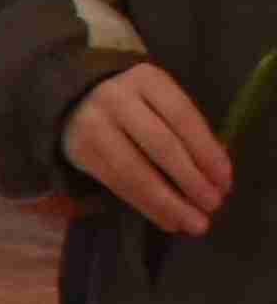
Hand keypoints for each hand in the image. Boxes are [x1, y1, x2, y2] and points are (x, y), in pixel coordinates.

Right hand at [67, 64, 236, 242]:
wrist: (76, 101)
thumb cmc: (137, 106)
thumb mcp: (162, 104)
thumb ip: (188, 133)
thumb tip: (216, 177)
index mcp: (147, 80)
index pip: (183, 117)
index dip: (207, 152)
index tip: (225, 182)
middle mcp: (116, 99)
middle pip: (160, 145)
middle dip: (191, 180)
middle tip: (213, 205)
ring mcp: (94, 125)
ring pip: (135, 171)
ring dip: (168, 202)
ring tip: (193, 223)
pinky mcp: (80, 152)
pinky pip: (117, 184)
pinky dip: (146, 206)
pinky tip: (168, 220)